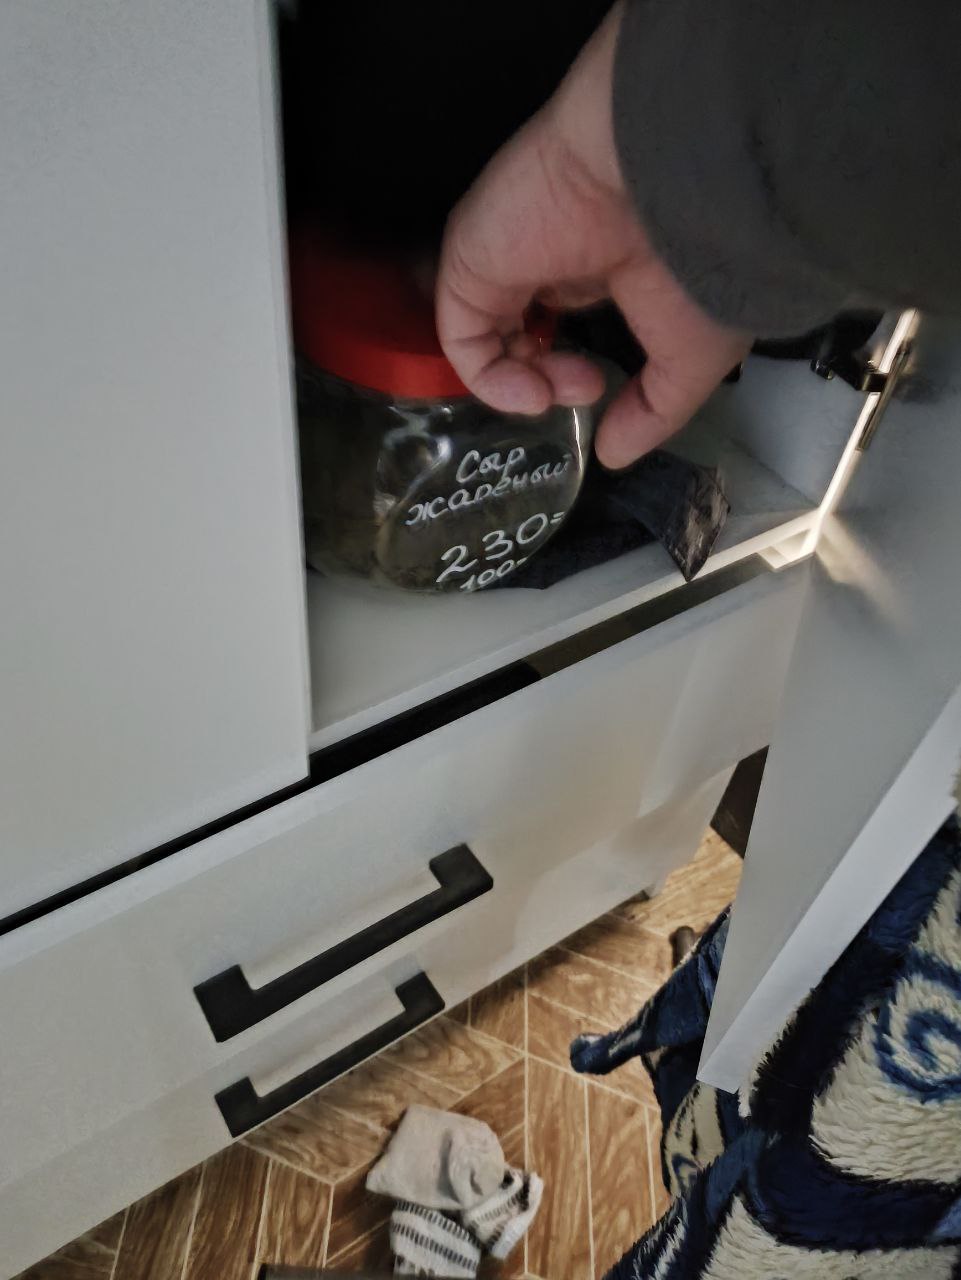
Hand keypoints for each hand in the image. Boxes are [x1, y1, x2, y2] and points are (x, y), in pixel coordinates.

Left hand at [435, 1, 750, 468]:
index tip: (605, 388)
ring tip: (553, 392)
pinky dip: (487, 377)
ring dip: (520, 381)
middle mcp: (551, 254)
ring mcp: (508, 255)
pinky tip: (530, 391)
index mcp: (605, 262)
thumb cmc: (703, 265)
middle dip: (548, 378)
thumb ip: (650, 412)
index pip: (563, 320)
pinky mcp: (472, 258)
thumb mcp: (691, 359)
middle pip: (522, 332)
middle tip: (588, 389)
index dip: (571, 369)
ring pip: (490, 336)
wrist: (680, 187)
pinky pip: (460, 331)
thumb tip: (612, 456)